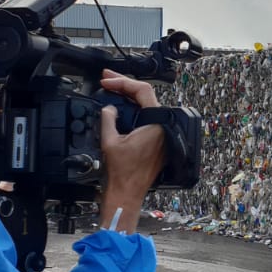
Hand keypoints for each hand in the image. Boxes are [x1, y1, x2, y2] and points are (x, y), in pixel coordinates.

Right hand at [98, 70, 165, 233]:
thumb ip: (108, 118)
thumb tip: (109, 108)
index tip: (108, 80)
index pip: (143, 90)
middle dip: (124, 85)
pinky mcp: (158, 141)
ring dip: (129, 96)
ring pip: (147, 105)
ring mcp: (162, 135)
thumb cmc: (123, 173)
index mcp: (157, 125)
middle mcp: (163, 128)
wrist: (127, 193)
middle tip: (107, 78)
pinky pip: (148, 117)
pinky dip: (134, 109)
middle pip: (146, 95)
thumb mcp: (109, 140)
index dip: (122, 81)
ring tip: (113, 88)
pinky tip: (122, 106)